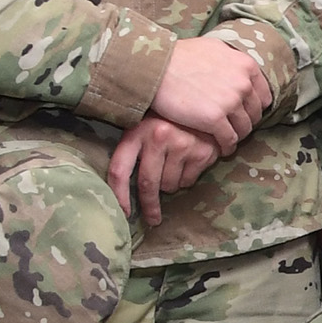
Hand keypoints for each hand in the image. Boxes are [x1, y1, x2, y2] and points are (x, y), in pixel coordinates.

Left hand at [105, 118, 219, 224]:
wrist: (201, 103)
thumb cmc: (166, 121)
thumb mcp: (143, 129)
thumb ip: (134, 153)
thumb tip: (124, 194)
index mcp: (136, 132)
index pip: (120, 169)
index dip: (119, 195)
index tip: (123, 213)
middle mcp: (158, 137)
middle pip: (147, 183)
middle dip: (149, 205)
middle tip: (153, 219)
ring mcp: (182, 144)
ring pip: (170, 185)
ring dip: (170, 184)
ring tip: (174, 166)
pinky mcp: (202, 152)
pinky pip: (188, 181)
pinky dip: (187, 178)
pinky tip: (188, 161)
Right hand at [151, 34, 270, 147]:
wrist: (155, 66)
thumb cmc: (178, 55)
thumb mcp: (213, 48)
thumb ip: (230, 60)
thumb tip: (238, 68)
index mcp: (246, 66)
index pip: (263, 95)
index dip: (254, 107)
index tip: (244, 114)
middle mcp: (243, 83)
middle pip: (254, 114)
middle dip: (245, 122)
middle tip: (234, 129)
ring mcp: (230, 102)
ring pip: (244, 129)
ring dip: (236, 136)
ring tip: (226, 140)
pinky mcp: (215, 119)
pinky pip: (229, 139)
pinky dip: (226, 146)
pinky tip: (220, 148)